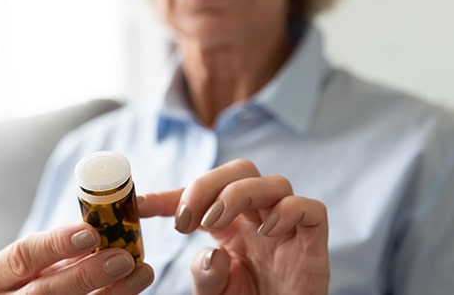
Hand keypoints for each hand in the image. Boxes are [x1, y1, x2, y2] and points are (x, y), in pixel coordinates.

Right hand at [0, 223, 153, 294]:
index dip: (55, 244)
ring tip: (139, 273)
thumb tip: (105, 226)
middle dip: (86, 274)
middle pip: (44, 291)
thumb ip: (64, 245)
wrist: (37, 294)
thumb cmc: (39, 273)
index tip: (89, 232)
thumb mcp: (41, 258)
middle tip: (121, 257)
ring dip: (110, 293)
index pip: (22, 256)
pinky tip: (133, 287)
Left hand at [139, 159, 328, 294]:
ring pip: (275, 182)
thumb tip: (210, 251)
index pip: (203, 195)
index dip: (170, 196)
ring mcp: (288, 228)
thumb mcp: (214, 293)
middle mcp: (260, 219)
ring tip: (212, 223)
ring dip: (237, 194)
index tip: (140, 205)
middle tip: (185, 219)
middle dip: (208, 185)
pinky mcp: (313, 243)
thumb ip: (203, 273)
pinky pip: (311, 209)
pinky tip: (265, 232)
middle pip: (242, 171)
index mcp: (233, 225)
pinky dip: (288, 211)